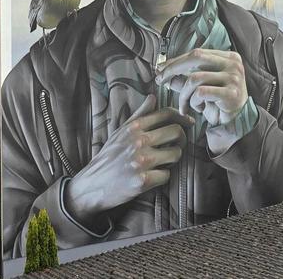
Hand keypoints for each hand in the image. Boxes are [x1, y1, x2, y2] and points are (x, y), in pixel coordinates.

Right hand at [64, 94, 193, 223]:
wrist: (93, 185)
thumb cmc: (109, 156)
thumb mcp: (120, 131)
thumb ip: (139, 114)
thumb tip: (153, 97)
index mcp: (133, 127)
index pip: (165, 113)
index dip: (181, 116)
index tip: (188, 123)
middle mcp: (138, 141)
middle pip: (176, 131)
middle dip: (181, 139)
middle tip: (177, 144)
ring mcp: (141, 161)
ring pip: (176, 154)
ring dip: (173, 159)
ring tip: (163, 161)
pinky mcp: (143, 181)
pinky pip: (167, 175)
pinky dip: (162, 176)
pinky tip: (152, 176)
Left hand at [155, 49, 247, 124]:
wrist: (236, 122)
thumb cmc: (217, 102)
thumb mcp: (199, 87)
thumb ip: (184, 78)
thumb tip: (162, 71)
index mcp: (227, 57)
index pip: (197, 52)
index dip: (176, 60)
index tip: (161, 68)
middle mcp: (233, 64)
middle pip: (196, 57)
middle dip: (173, 68)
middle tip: (161, 80)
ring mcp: (234, 78)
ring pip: (195, 78)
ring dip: (184, 94)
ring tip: (184, 104)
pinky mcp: (231, 93)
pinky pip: (201, 93)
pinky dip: (194, 102)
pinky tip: (197, 108)